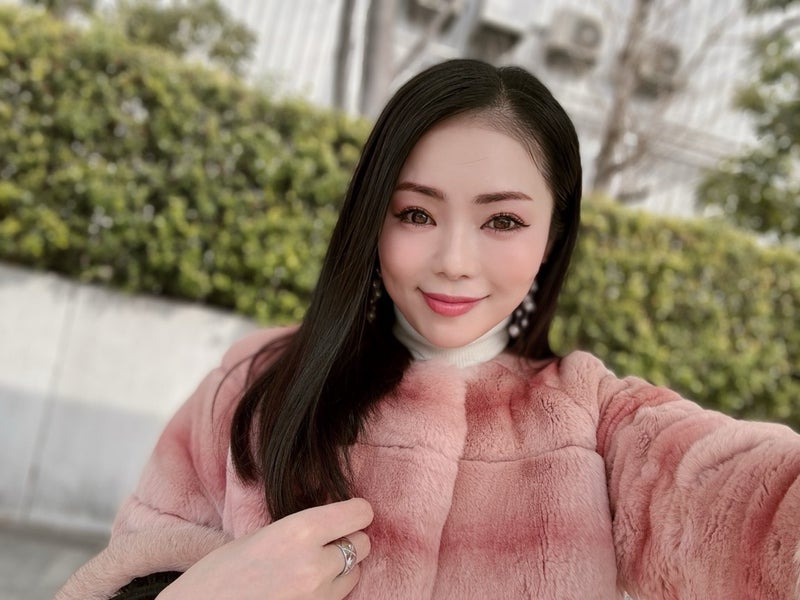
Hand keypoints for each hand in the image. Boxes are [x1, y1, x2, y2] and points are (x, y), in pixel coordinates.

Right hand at [157, 498, 372, 599]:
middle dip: (350, 540)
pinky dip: (329, 591)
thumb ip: (300, 529)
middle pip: (362, 544)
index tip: (351, 512)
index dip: (357, 512)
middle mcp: (315, 564)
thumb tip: (330, 522)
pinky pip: (337, 598)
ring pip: (354, 574)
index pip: (358, 514)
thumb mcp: (259, 537)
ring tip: (312, 566)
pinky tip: (304, 587)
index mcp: (299, 532)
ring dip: (342, 568)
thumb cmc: (217, 575)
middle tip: (328, 539)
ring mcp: (317, 597)